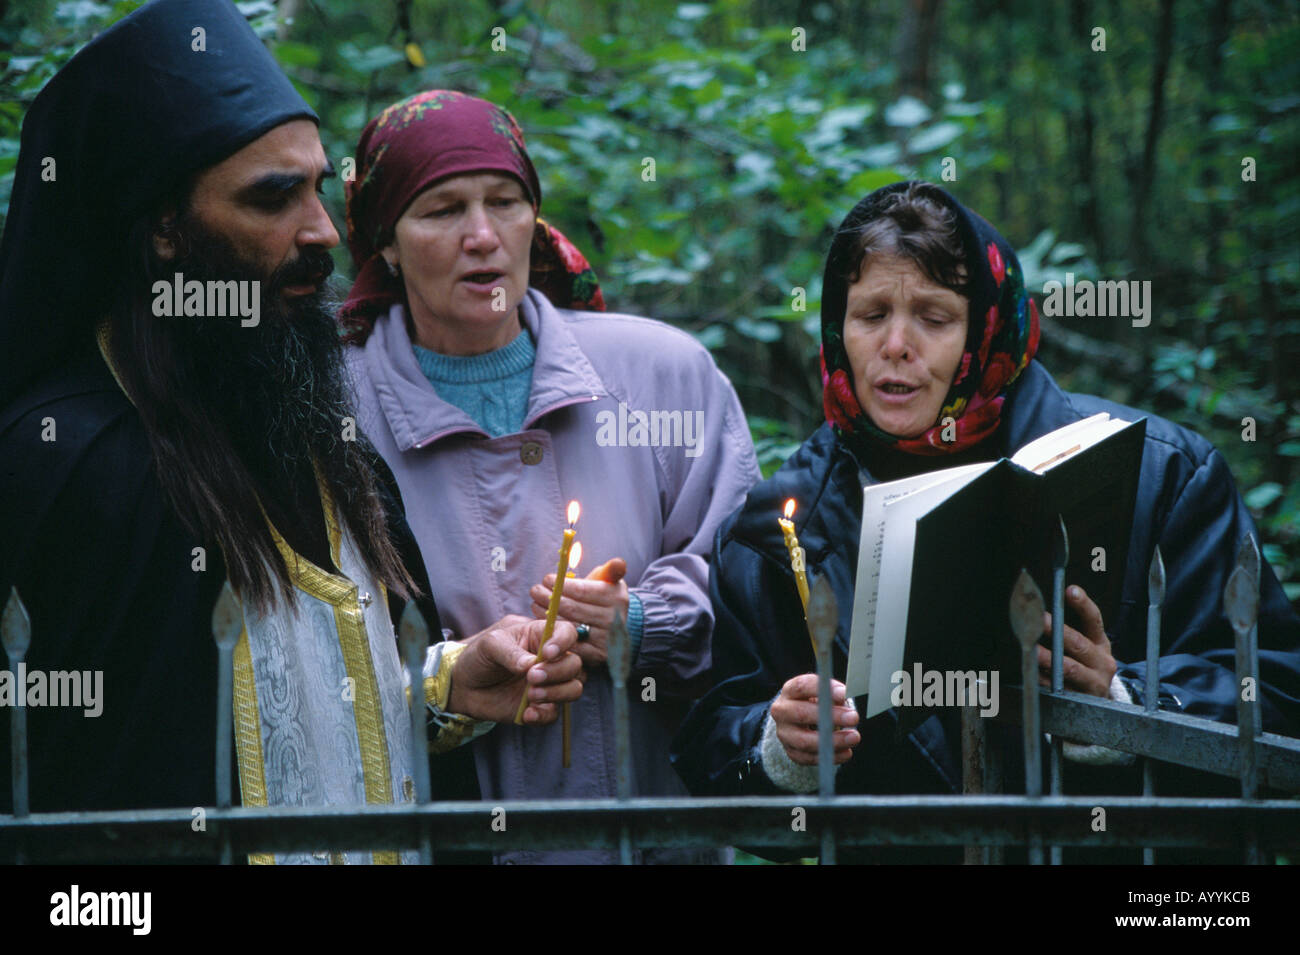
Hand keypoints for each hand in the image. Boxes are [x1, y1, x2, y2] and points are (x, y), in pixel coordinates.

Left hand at [447, 614, 585, 723]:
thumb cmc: (479, 656)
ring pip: (573, 688)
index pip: (567, 633)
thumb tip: (530, 665)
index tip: (546, 653)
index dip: (564, 642)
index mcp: (540, 636)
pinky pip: (554, 713)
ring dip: (557, 693)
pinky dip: (544, 714)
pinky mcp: (540, 706)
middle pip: (574, 664)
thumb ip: (510, 652)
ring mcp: (548, 684)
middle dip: (557, 672)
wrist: (464, 685)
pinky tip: (527, 713)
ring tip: (531, 694)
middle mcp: (550, 660)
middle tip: (531, 676)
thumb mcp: (489, 645)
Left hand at [529, 557, 629, 669]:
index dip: (560, 585)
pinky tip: (543, 623)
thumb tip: (619, 563)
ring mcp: (606, 639)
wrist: (613, 627)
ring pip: (568, 626)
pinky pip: (568, 644)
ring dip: (546, 614)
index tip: (546, 579)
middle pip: (572, 608)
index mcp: (617, 597)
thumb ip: (611, 570)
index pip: (581, 590)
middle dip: (549, 597)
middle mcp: (614, 619)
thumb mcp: (608, 582)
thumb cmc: (603, 598)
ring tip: (536, 603)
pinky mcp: (596, 655)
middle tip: (535, 590)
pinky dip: (552, 633)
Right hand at [770, 675, 860, 765]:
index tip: (843, 693)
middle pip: (802, 713)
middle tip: (853, 717)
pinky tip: (846, 752)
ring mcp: (785, 734)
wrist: (798, 722)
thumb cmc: (815, 703)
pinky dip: (830, 756)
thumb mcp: (822, 693)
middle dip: (831, 716)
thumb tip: (846, 696)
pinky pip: (810, 758)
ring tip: (853, 737)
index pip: (801, 687)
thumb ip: (833, 693)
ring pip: (805, 741)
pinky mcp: (791, 752)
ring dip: (833, 740)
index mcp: (789, 692)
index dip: (821, 689)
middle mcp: (782, 712)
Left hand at [1038, 584, 1116, 697]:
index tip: (1070, 590)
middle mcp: (1102, 663)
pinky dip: (1045, 680)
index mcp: (1102, 644)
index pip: (1094, 620)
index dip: (1083, 605)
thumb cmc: (1087, 668)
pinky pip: (1060, 689)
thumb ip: (1072, 631)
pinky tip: (1032, 674)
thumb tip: (1042, 611)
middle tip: (1038, 620)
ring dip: (1049, 658)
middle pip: (1079, 644)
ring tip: (1032, 650)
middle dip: (1057, 631)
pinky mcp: (1082, 700)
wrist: (1100, 705)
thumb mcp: (1088, 649)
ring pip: (1070, 668)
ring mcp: (1094, 683)